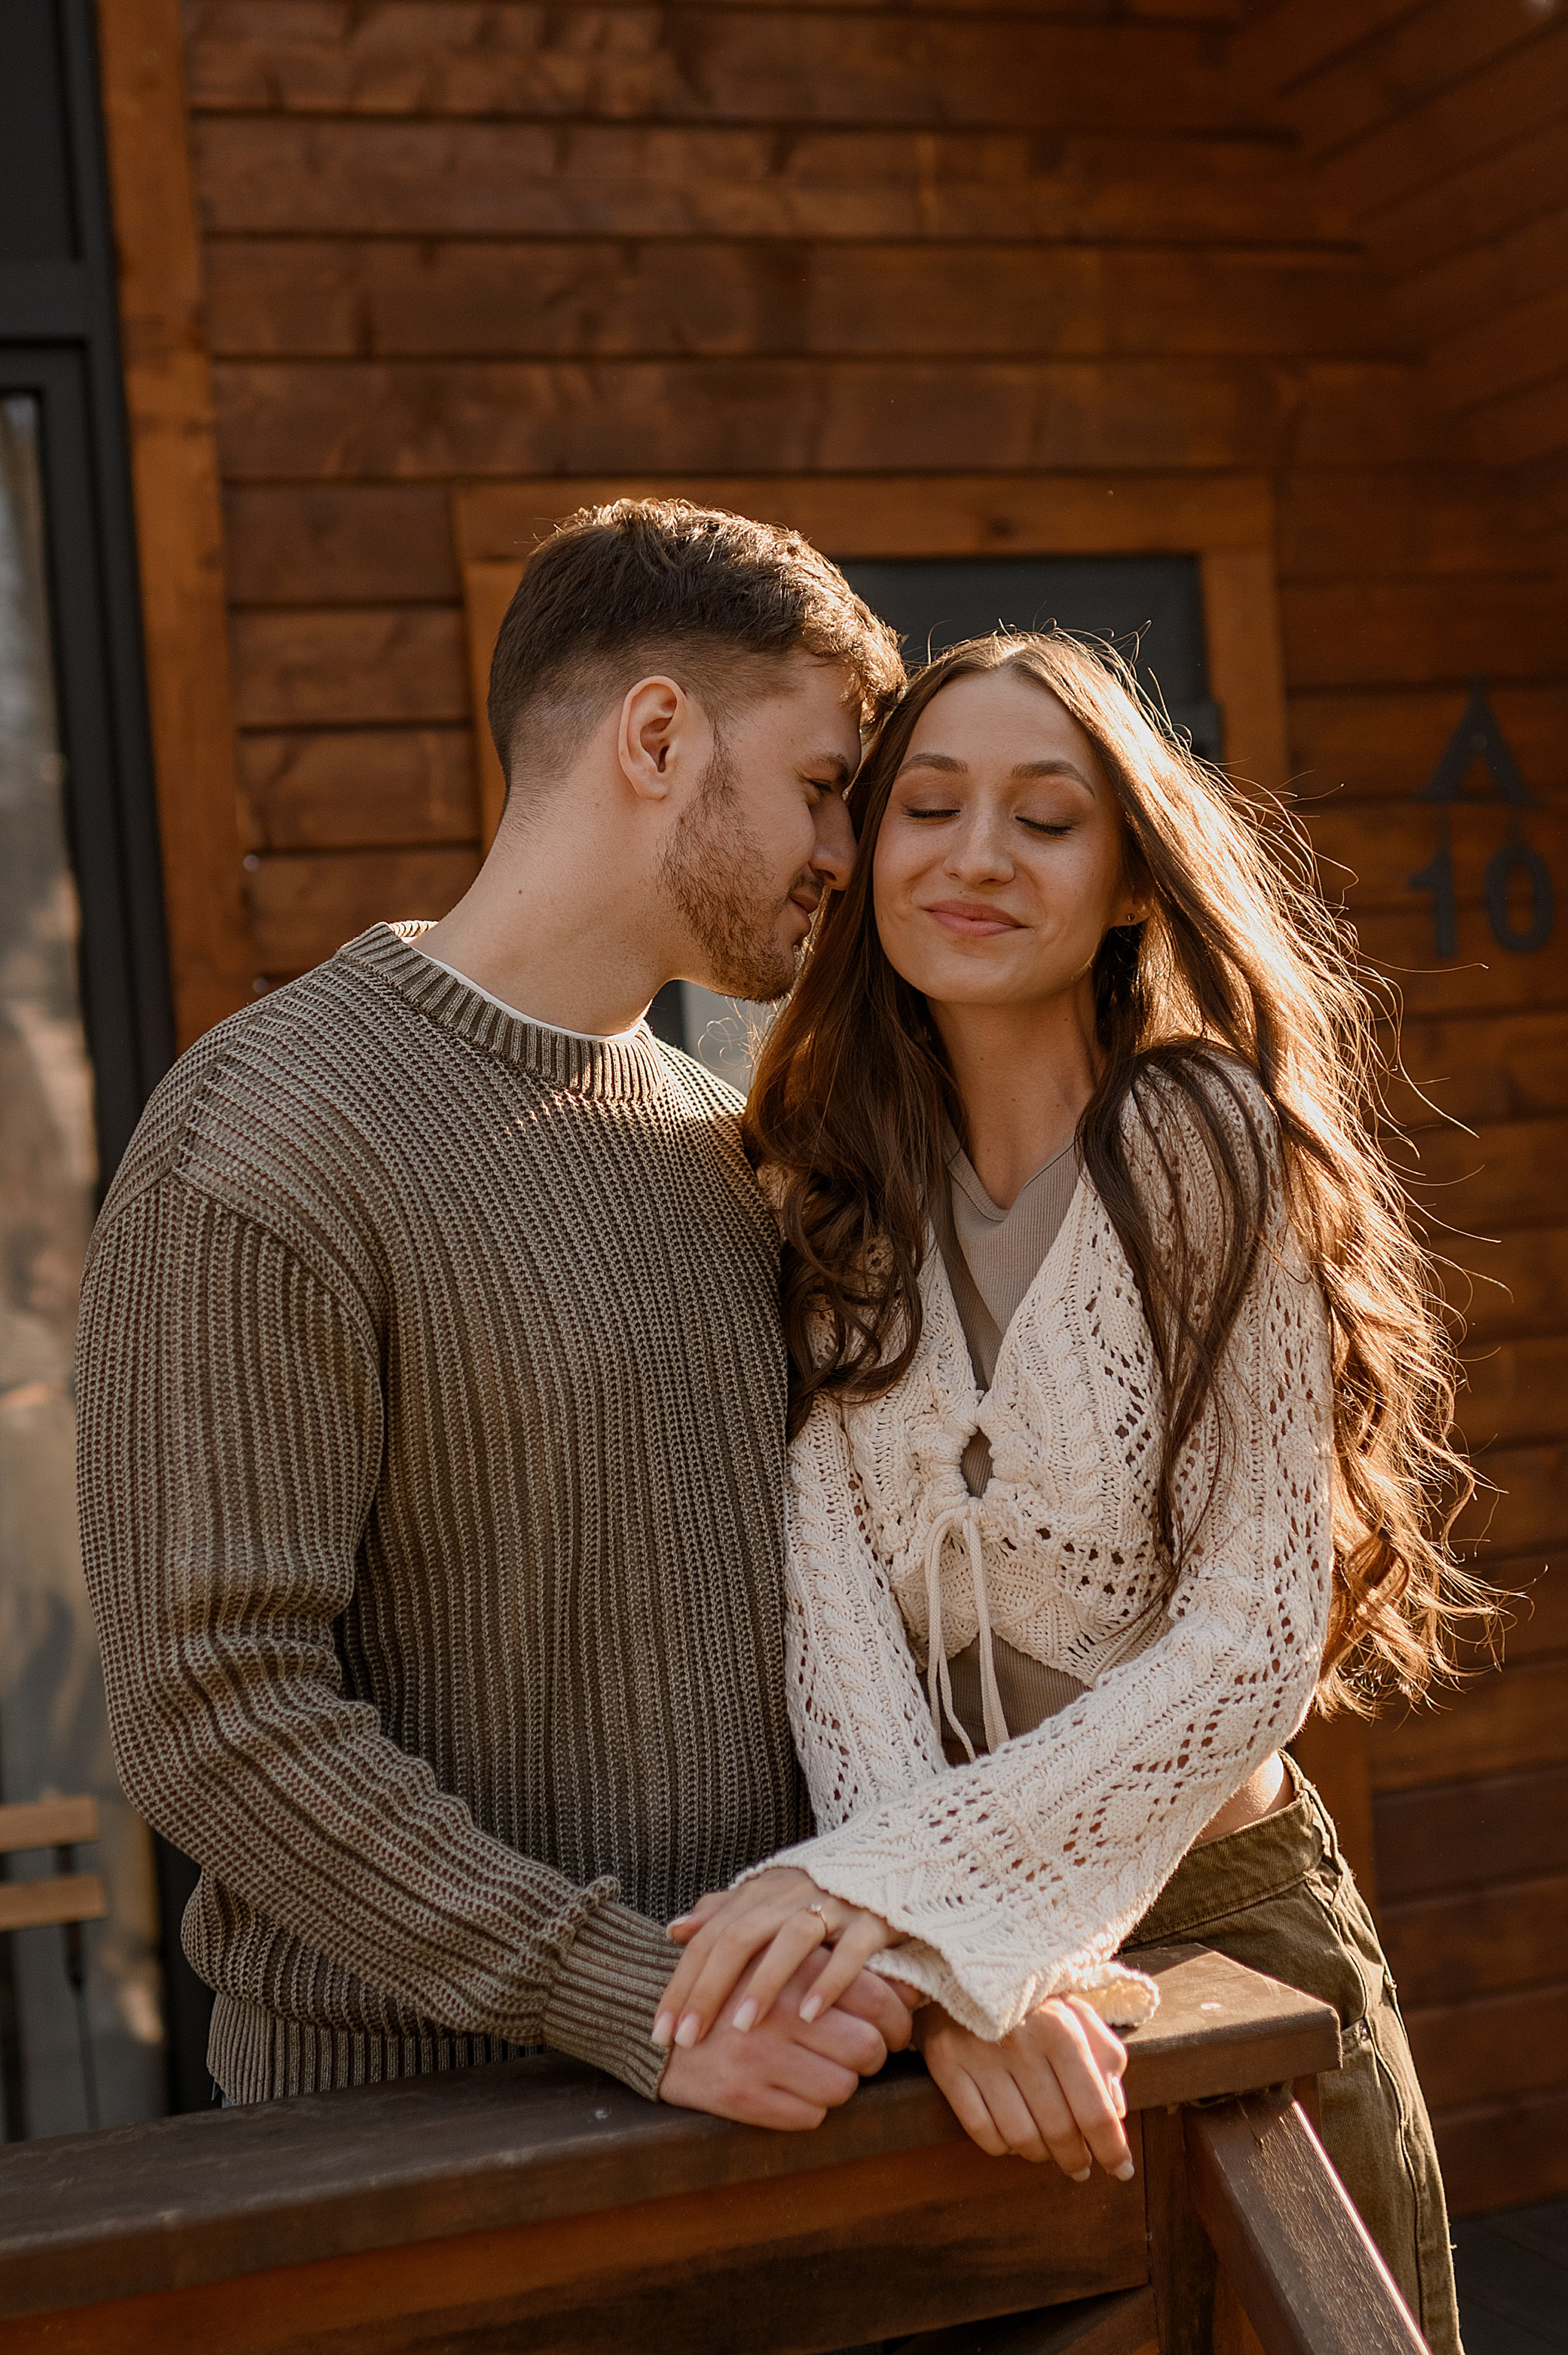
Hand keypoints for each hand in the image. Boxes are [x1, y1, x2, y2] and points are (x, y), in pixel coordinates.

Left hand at [656, 1867, 900, 2049]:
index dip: (681, 1983)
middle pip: (738, 1939)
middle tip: (687, 2038)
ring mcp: (830, 1906)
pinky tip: (809, 2016)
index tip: (660, 2030)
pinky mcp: (869, 1920)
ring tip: (741, 2027)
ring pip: (789, 1942)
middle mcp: (787, 1896)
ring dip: (763, 1984)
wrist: (887, 1856)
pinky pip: (849, 1953)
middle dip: (708, 1990)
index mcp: (758, 1894)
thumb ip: (721, 1911)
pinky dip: (828, 1982)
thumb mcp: (764, 1894)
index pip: (708, 1938)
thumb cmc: (814, 1888)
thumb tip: (673, 1930)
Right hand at [658, 1947, 902, 2128]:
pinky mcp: (742, 2097)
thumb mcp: (783, 1960)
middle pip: (868, 2049)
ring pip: (842, 2088)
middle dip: (870, 2057)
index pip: (880, 2000)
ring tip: (818, 2068)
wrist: (656, 2017)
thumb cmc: (734, 1985)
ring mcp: (760, 2057)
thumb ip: (843, 1967)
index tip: (892, 2031)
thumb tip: (911, 1987)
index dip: (897, 2023)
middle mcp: (780, 2010)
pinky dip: (807, 2108)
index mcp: (794, 1967)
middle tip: (859, 2054)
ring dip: (838, 2084)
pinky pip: (808, 2117)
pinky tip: (789, 2089)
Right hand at [916, 1997, 1133, 2181]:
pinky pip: (979, 2130)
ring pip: (1019, 2137)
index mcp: (1061, 2028)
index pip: (1094, 2110)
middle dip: (1075, 2158)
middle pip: (1058, 2131)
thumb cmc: (1033, 1999)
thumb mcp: (1079, 2014)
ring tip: (1046, 2149)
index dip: (1112, 2150)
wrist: (966, 1966)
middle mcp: (1021, 2041)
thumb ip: (1107, 2057)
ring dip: (1038, 2153)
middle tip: (1079, 2165)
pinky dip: (1000, 2144)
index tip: (1122, 2171)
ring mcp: (979, 2053)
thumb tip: (1117, 2111)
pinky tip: (1010, 2137)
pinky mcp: (946, 2062)